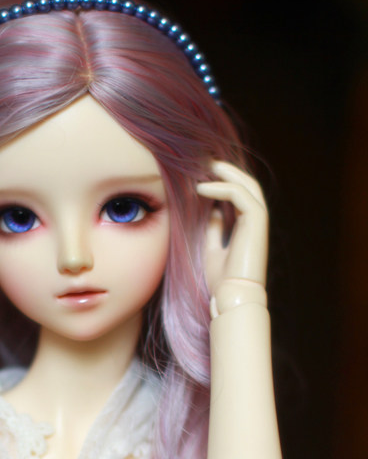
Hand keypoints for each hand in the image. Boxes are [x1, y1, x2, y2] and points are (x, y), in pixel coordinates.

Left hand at [197, 161, 268, 314]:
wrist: (232, 296)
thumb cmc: (222, 281)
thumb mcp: (213, 250)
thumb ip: (215, 229)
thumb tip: (212, 211)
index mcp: (247, 227)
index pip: (239, 196)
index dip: (223, 183)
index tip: (202, 176)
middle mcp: (255, 222)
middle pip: (246, 185)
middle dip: (227, 171)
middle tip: (206, 162)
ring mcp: (258, 221)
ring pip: (247, 185)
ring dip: (226, 173)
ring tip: (205, 167)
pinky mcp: (257, 222)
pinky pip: (240, 195)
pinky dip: (221, 188)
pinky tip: (201, 188)